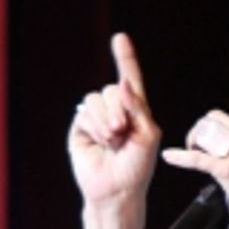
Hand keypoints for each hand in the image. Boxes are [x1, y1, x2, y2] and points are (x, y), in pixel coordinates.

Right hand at [69, 33, 160, 205]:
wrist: (117, 190)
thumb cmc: (137, 167)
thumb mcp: (148, 135)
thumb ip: (138, 107)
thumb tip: (121, 83)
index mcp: (135, 110)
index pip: (129, 79)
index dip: (125, 58)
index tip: (120, 38)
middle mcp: (115, 110)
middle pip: (111, 89)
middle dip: (118, 108)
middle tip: (122, 131)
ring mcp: (97, 119)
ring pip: (95, 98)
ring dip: (106, 119)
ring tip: (113, 140)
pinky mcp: (81, 127)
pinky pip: (84, 112)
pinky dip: (95, 126)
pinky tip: (101, 142)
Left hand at [162, 111, 228, 228]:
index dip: (214, 130)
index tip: (210, 141)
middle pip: (213, 119)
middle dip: (200, 130)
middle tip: (196, 146)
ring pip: (204, 132)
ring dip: (192, 142)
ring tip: (190, 153)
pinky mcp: (227, 169)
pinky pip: (197, 158)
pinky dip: (180, 157)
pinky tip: (171, 157)